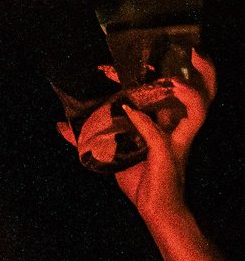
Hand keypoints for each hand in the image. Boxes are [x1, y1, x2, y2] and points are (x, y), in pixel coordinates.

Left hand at [60, 52, 212, 223]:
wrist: (156, 209)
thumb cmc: (141, 180)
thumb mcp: (111, 153)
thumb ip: (88, 137)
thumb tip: (60, 124)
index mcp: (169, 119)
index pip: (167, 86)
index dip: (148, 69)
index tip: (107, 66)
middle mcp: (177, 125)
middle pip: (200, 89)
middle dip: (197, 68)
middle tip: (186, 51)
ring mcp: (177, 139)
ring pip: (198, 108)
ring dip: (189, 91)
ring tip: (172, 79)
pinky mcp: (168, 154)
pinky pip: (157, 134)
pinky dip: (141, 121)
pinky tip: (126, 110)